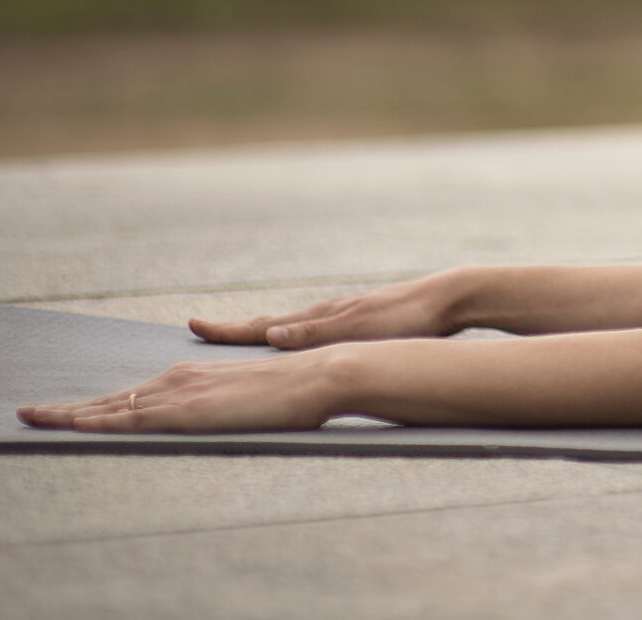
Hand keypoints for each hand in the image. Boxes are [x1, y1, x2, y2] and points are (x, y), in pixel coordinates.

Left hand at [18, 349, 345, 434]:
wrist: (317, 376)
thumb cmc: (294, 393)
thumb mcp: (248, 399)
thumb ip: (223, 407)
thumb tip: (219, 418)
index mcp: (191, 378)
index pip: (130, 396)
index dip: (94, 405)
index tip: (65, 411)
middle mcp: (178, 379)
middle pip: (109, 397)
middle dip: (65, 407)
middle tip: (25, 412)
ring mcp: (179, 392)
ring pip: (109, 406)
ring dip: (68, 413)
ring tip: (31, 417)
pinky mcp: (186, 409)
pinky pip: (129, 417)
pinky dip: (95, 420)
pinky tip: (71, 424)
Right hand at [189, 271, 469, 349]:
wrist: (449, 298)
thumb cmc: (408, 318)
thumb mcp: (359, 329)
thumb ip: (315, 334)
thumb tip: (268, 337)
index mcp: (320, 317)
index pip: (263, 326)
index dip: (227, 330)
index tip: (193, 323)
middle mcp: (326, 313)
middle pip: (271, 323)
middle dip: (235, 330)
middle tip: (201, 329)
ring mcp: (343, 315)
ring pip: (292, 326)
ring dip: (263, 332)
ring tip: (240, 337)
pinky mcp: (362, 320)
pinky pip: (314, 329)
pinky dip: (293, 335)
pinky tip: (299, 342)